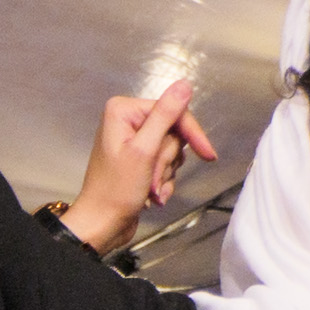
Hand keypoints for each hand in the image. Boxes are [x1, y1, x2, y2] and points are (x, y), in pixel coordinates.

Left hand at [57, 82, 214, 251]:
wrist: (102, 224)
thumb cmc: (114, 191)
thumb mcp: (144, 150)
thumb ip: (165, 115)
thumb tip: (184, 85)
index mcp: (124, 110)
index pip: (173, 110)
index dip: (191, 134)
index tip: (207, 154)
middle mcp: (127, 121)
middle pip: (172, 132)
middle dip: (167, 161)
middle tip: (152, 177)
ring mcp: (133, 141)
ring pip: (171, 151)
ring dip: (165, 174)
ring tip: (149, 188)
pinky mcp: (139, 160)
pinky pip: (165, 165)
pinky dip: (163, 182)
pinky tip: (151, 195)